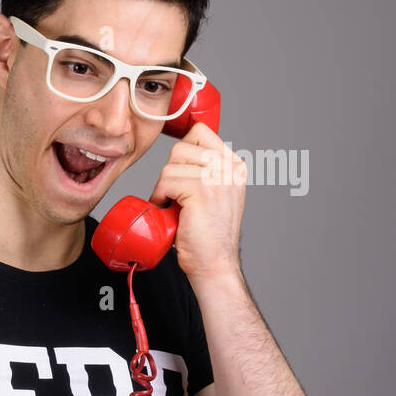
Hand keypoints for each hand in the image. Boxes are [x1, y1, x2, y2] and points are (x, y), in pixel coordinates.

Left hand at [147, 121, 246, 282]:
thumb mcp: (212, 193)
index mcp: (234, 165)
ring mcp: (219, 177)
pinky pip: (167, 180)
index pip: (200, 132)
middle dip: (169, 171)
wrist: (214, 263)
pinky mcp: (203, 190)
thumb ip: (203, 170)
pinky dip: (161, 196)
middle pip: (181, 146)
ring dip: (163, 186)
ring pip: (171, 164)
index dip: (181, 151)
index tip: (178, 173)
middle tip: (174, 195)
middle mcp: (230, 168)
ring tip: (173, 204)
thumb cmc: (206, 234)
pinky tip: (169, 210)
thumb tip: (178, 151)